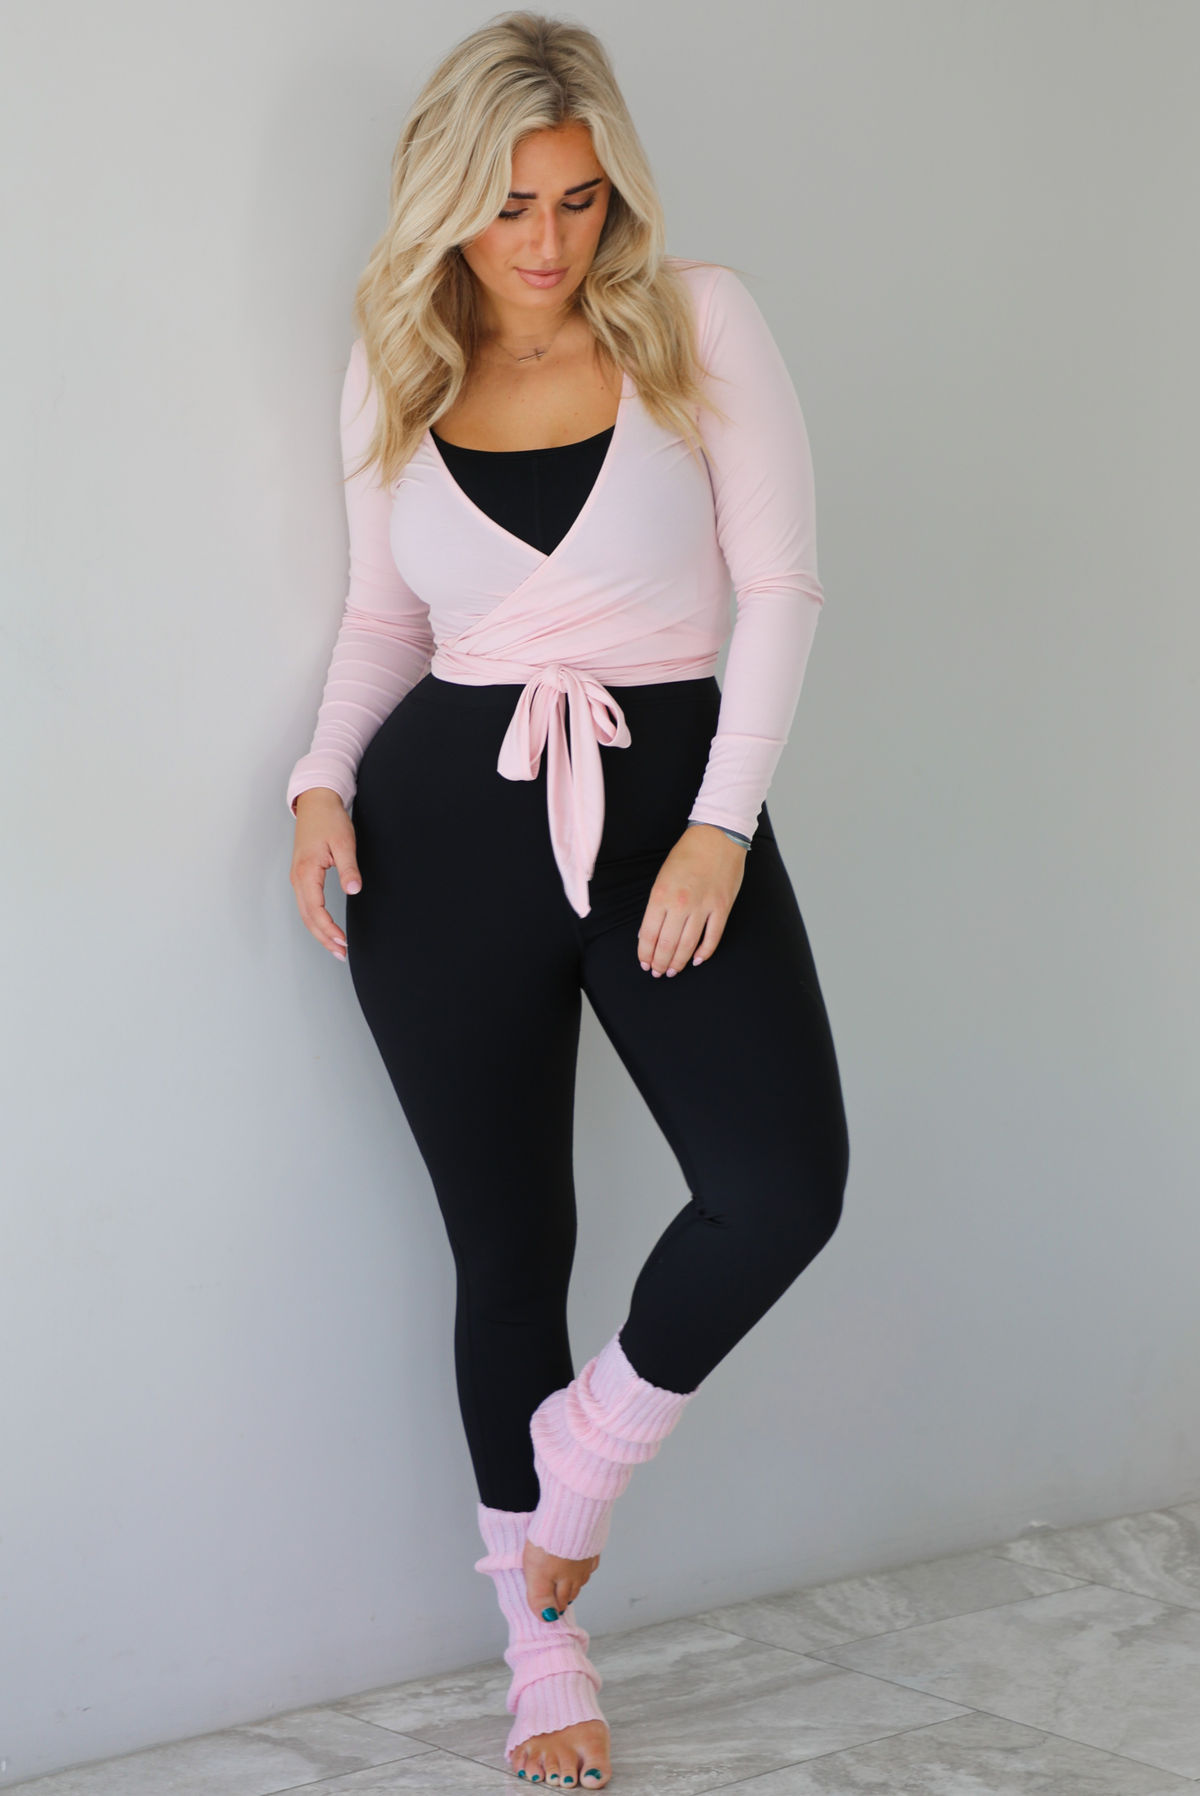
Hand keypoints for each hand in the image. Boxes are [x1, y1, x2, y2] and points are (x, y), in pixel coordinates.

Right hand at [290, 787, 360, 960]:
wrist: (316, 802)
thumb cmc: (329, 819)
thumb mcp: (344, 842)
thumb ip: (349, 868)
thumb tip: (354, 890)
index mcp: (306, 872)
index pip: (315, 910)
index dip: (329, 929)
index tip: (343, 941)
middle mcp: (298, 878)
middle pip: (308, 918)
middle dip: (323, 938)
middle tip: (341, 954)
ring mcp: (298, 878)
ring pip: (305, 913)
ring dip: (319, 932)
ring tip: (336, 947)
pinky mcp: (302, 876)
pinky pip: (306, 904)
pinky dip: (316, 920)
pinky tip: (327, 928)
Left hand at [523, 1538, 600, 1619]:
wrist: (570, 1513)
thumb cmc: (550, 1542)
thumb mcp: (537, 1573)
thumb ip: (541, 1597)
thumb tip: (548, 1619)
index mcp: (563, 1581)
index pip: (560, 1602)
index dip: (554, 1608)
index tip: (552, 1613)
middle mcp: (577, 1572)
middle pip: (572, 1591)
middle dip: (564, 1597)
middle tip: (559, 1602)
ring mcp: (586, 1557)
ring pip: (581, 1576)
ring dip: (575, 1582)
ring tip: (569, 1584)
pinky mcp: (591, 1542)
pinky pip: (590, 1559)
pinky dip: (585, 1565)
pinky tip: (582, 1563)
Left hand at [637, 824, 746, 976]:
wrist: (718, 836)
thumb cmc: (687, 854)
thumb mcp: (663, 876)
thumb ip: (656, 905)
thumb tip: (649, 932)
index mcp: (661, 894)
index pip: (648, 934)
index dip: (645, 953)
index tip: (644, 963)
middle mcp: (680, 904)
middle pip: (667, 944)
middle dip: (660, 963)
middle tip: (657, 973)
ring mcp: (703, 906)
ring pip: (688, 945)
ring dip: (679, 962)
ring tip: (673, 971)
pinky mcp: (722, 907)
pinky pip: (712, 937)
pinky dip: (704, 952)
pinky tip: (697, 960)